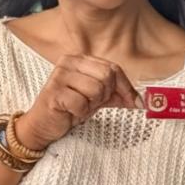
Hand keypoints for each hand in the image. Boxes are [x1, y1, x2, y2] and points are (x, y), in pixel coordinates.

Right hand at [15, 54, 137, 150]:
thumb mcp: (97, 98)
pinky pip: (82, 103)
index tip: (135, 103)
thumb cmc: (70, 108)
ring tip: (80, 107)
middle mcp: (68, 62)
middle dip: (105, 96)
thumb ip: (117, 95)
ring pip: (96, 89)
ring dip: (91, 104)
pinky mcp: (53, 92)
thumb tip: (141, 100)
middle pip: (107, 77)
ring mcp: (59, 76)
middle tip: (92, 104)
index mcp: (80, 59)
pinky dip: (81, 112)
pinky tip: (71, 112)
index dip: (126, 87)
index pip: (113, 68)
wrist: (43, 125)